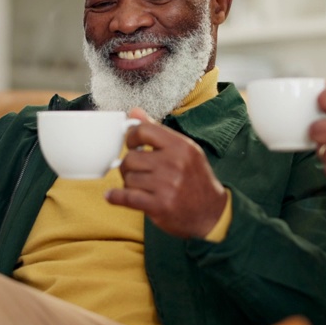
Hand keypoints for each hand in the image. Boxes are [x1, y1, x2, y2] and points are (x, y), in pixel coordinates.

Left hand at [105, 108, 227, 237]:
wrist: (212, 212)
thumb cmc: (196, 179)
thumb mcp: (184, 150)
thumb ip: (157, 131)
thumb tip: (134, 112)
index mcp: (181, 146)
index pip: (143, 131)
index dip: (131, 137)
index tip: (132, 145)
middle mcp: (175, 164)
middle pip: (131, 158)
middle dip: (129, 166)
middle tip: (137, 171)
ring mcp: (167, 186)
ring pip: (128, 178)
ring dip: (129, 184)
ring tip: (141, 187)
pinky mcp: (160, 206)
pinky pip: (126, 197)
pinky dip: (116, 197)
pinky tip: (113, 196)